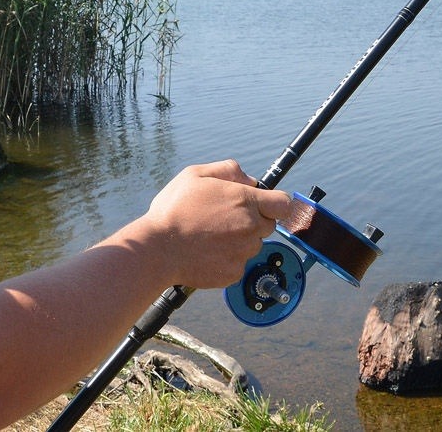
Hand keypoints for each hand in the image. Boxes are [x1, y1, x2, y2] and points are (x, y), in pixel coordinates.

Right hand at [142, 159, 295, 288]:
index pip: (283, 203)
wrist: (158, 249)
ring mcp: (244, 252)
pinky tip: (206, 251)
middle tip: (226, 218)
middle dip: (253, 220)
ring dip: (240, 240)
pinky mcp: (234, 272)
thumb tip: (249, 179)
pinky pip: (239, 263)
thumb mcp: (195, 174)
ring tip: (210, 235)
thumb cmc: (174, 209)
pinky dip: (227, 258)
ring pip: (252, 245)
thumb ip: (227, 170)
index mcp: (245, 201)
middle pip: (268, 225)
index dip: (275, 203)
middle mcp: (250, 227)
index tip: (265, 204)